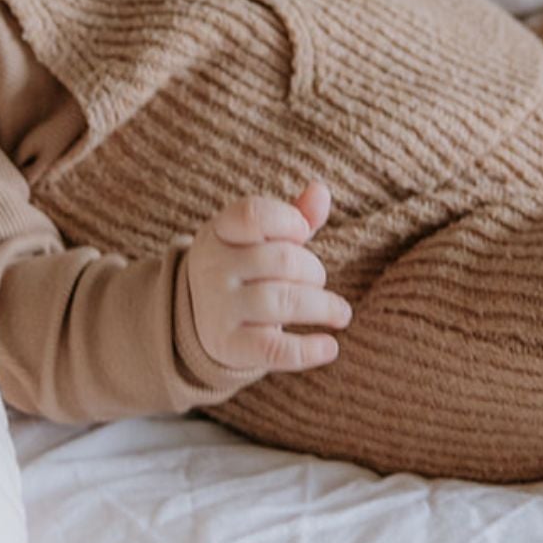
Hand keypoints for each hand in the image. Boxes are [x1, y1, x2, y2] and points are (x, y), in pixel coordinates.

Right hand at [185, 180, 348, 374]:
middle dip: (314, 271)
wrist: (202, 319)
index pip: (253, 214)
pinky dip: (307, 350)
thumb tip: (320, 191)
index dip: (289, 221)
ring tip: (340, 313)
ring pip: (282, 301)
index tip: (301, 234)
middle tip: (317, 281)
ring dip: (323, 306)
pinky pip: (272, 349)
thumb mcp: (261, 238)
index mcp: (220, 232)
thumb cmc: (245, 268)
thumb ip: (293, 216)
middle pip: (281, 260)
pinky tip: (329, 347)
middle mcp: (213, 266)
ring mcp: (218, 307)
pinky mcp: (228, 345)